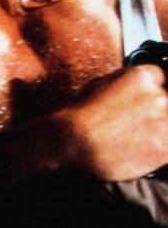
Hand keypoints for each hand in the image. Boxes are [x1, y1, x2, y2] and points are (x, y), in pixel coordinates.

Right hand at [66, 64, 167, 180]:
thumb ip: (125, 83)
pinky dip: (160, 150)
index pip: (165, 79)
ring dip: (160, 129)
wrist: (70, 143)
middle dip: (158, 111)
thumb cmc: (78, 116)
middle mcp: (159, 96)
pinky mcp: (165, 149)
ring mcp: (165, 122)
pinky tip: (144, 151)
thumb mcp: (100, 84)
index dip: (156, 92)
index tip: (147, 105)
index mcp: (143, 76)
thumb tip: (136, 87)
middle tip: (139, 123)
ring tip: (139, 138)